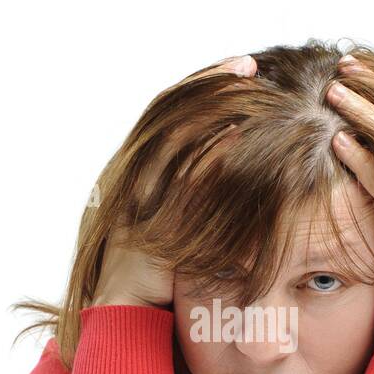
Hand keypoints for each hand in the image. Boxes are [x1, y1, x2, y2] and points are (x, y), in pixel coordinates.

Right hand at [92, 54, 258, 309]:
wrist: (125, 310)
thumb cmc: (159, 268)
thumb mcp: (178, 217)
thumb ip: (197, 189)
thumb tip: (236, 162)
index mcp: (141, 166)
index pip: (171, 109)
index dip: (203, 84)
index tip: (239, 65)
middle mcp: (136, 171)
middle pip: (171, 110)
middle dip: (211, 83)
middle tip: (248, 63)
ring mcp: (140, 191)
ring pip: (174, 133)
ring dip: (212, 106)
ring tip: (248, 84)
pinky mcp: (149, 216)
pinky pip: (182, 177)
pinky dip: (209, 152)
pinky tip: (238, 134)